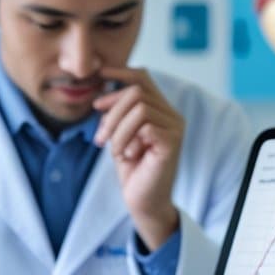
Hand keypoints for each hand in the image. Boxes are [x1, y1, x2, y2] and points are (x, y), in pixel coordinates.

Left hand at [92, 67, 184, 250]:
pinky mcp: (172, 142)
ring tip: (114, 150)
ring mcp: (175, 128)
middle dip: (111, 111)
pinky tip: (128, 156)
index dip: (120, 73)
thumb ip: (116, 113)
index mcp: (161, 110)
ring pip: (139, 108)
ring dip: (118, 130)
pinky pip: (145, 126)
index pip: (143, 78)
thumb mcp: (119, 135)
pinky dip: (127, 140)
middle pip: (137, 91)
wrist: (142, 201)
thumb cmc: (131, 169)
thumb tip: (102, 92)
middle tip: (100, 137)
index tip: (99, 75)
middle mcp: (173, 115)